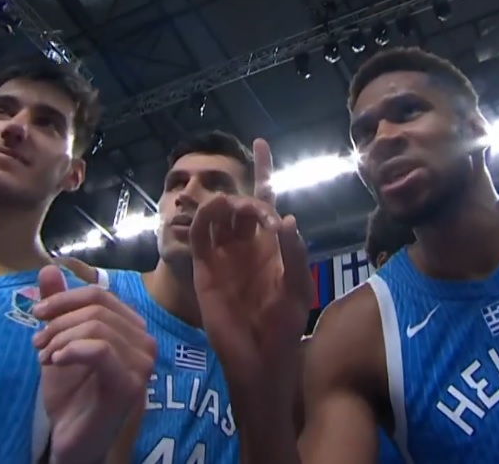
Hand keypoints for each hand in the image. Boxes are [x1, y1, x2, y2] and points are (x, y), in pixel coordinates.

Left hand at [32, 266, 155, 463]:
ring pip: (97, 327)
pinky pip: (100, 350)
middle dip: (59, 321)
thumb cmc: (71, 395)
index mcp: (131, 329)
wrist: (72, 440)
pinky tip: (55, 363)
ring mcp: (142, 364)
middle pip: (98, 309)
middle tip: (37, 343)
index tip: (37, 315)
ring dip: (61, 338)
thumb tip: (49, 268)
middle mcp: (145, 342)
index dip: (65, 298)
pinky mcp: (130, 384)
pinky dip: (71, 350)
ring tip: (44, 358)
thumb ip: (58, 308)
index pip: (101, 295)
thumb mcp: (58, 343)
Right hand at [189, 139, 313, 404]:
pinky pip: (200, 235)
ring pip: (219, 215)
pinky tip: (215, 210)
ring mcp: (223, 255)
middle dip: (247, 196)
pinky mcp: (204, 267)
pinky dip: (205, 217)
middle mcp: (246, 245)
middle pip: (241, 204)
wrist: (259, 356)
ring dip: (226, 203)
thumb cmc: (284, 324)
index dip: (263, 172)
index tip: (260, 143)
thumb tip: (287, 218)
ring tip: (234, 210)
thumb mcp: (298, 287)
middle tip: (256, 212)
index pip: (267, 200)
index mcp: (271, 244)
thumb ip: (293, 253)